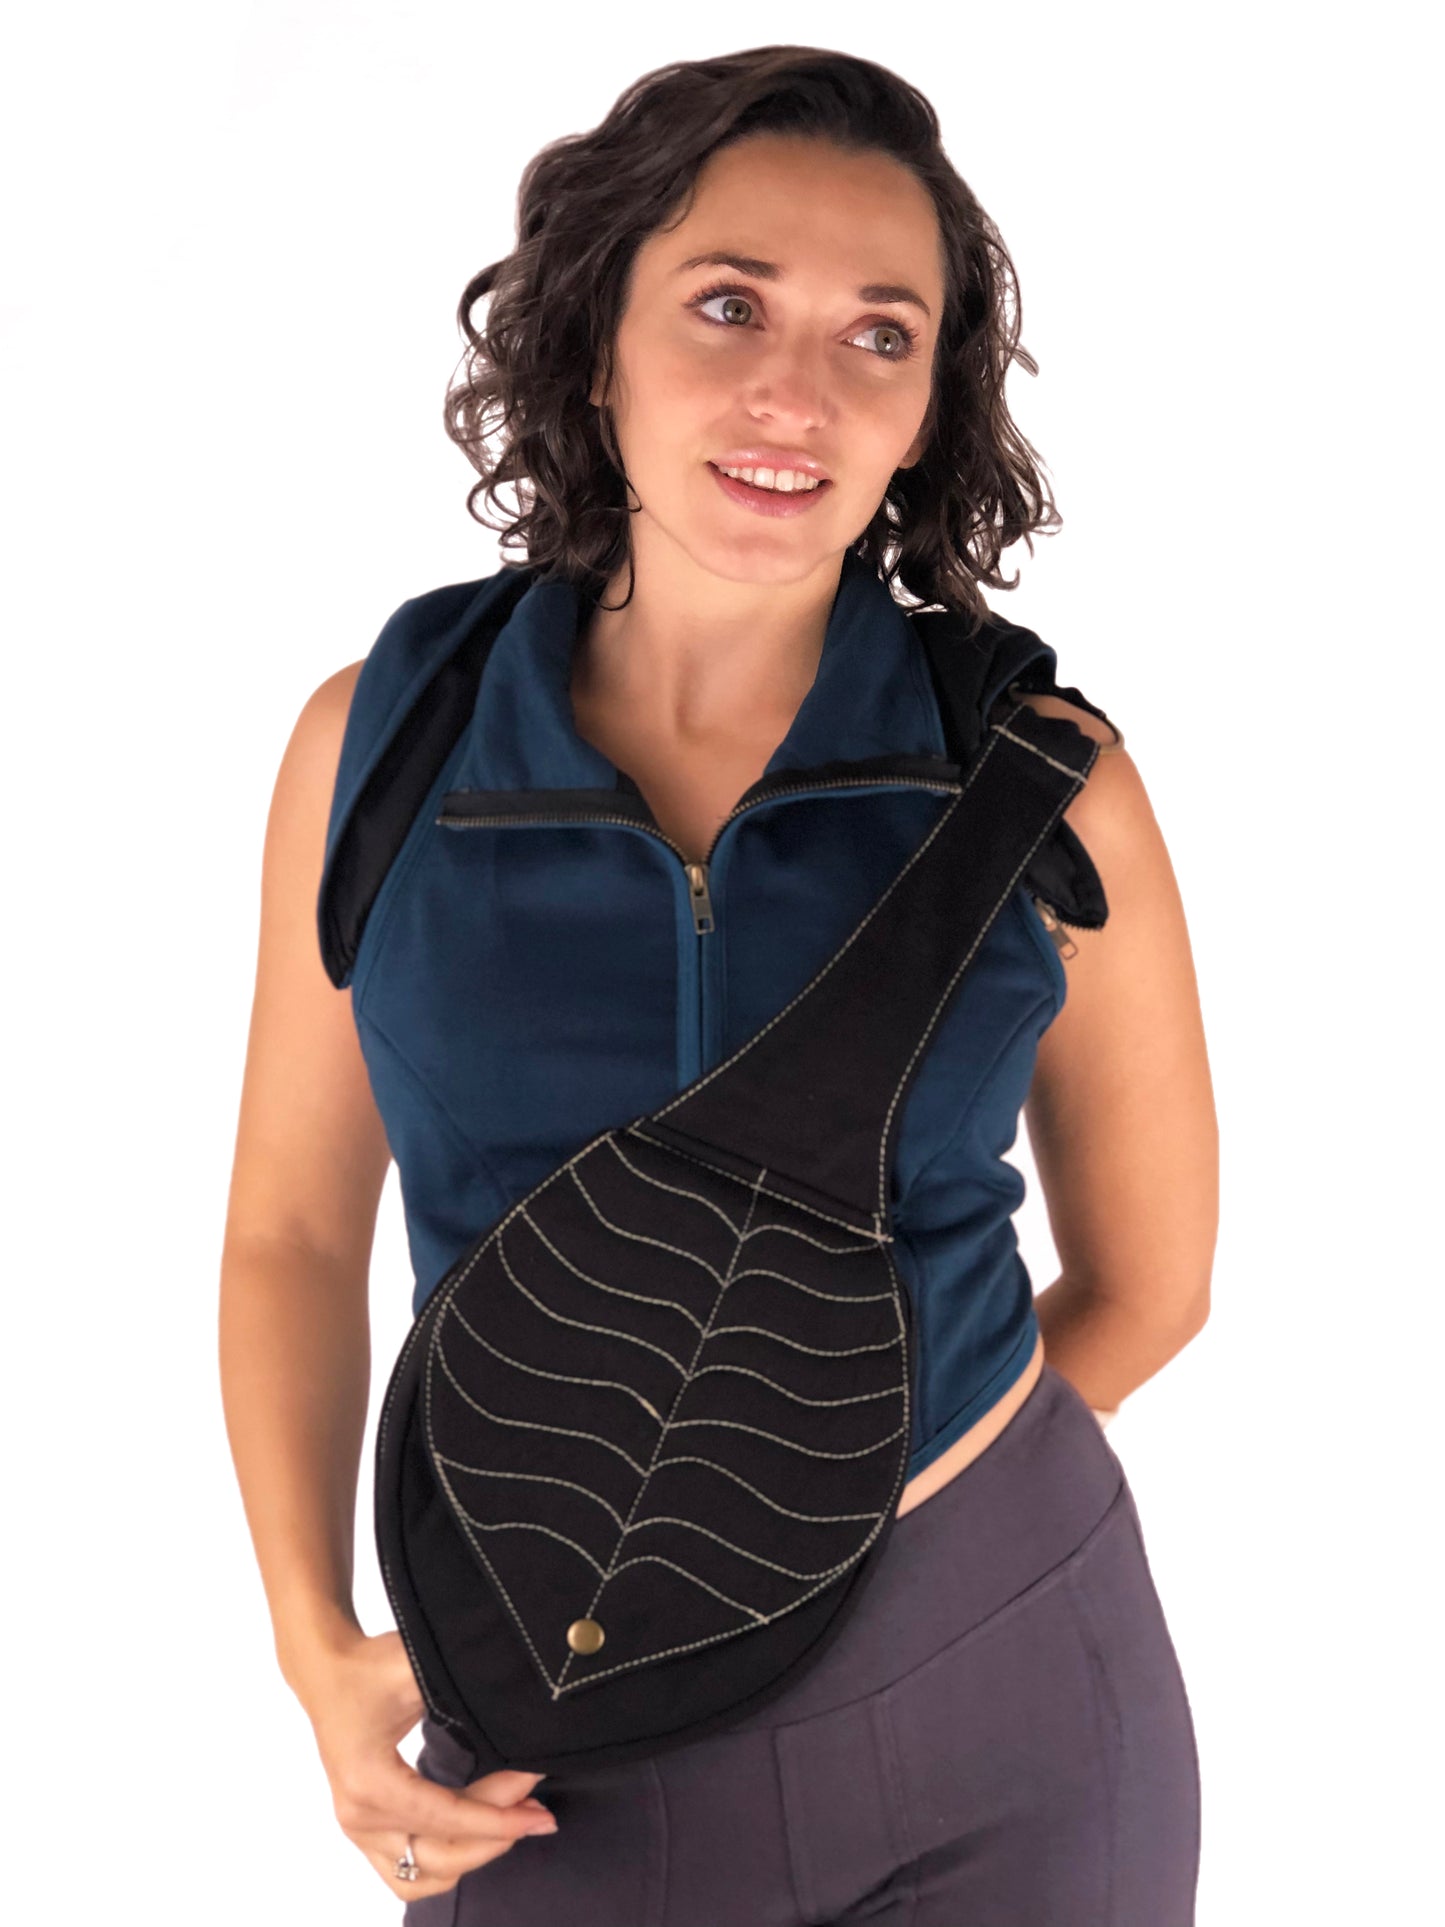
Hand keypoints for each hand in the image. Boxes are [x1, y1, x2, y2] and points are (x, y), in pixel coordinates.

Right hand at [296, 1627, 558, 1900]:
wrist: (327, 1672)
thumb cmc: (369, 1666)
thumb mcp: (413, 1667)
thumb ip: (459, 1690)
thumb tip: (518, 1708)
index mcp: (370, 1782)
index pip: (445, 1818)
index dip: (498, 1818)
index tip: (538, 1813)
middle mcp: (359, 1816)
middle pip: (439, 1855)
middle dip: (495, 1834)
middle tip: (536, 1808)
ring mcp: (357, 1828)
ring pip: (424, 1874)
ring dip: (471, 1854)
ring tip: (512, 1821)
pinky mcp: (363, 1829)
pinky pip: (406, 1872)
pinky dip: (445, 1863)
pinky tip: (479, 1837)